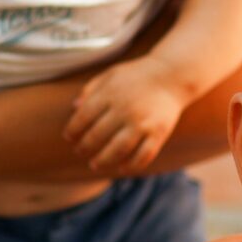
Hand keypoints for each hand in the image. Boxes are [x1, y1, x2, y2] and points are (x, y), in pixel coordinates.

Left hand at [62, 57, 186, 172]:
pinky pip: (143, 156)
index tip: (69, 137)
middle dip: (84, 147)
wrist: (172, 75)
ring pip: (117, 151)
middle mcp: (125, 109)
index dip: (73, 130)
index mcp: (110, 94)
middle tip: (79, 151)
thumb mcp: (111, 74)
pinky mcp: (158, 133)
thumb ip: (91, 88)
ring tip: (95, 164)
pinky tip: (121, 167)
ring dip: (102, 161)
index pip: (83, 117)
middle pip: (96, 136)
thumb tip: (74, 108)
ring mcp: (142, 123)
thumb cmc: (137, 75)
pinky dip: (131, 165)